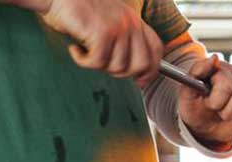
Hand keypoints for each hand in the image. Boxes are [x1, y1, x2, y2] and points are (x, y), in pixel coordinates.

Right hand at [38, 0, 163, 86]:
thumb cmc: (77, 11)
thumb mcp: (108, 24)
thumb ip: (125, 42)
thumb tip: (137, 74)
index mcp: (134, 20)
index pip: (156, 49)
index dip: (151, 69)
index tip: (141, 80)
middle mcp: (130, 23)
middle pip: (141, 64)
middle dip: (122, 73)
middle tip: (102, 63)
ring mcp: (118, 27)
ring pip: (118, 67)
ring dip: (98, 65)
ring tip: (85, 50)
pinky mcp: (102, 32)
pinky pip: (97, 63)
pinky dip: (82, 61)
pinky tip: (75, 48)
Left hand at [179, 55, 231, 149]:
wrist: (206, 125)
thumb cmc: (196, 108)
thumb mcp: (187, 93)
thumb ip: (197, 72)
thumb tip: (215, 57)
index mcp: (220, 69)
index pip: (226, 86)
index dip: (217, 102)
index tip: (211, 105)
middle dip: (229, 113)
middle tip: (221, 114)